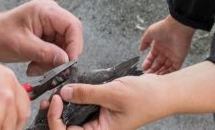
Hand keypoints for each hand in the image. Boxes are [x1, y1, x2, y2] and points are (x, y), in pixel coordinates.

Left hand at [0, 0, 83, 75]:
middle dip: (61, 56)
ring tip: (35, 68)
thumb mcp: (21, 46)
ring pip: (63, 46)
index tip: (68, 63)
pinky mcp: (46, 33)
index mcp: (46, 10)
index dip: (74, 45)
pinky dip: (47, 60)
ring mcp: (49, 23)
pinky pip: (56, 49)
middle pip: (70, 37)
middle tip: (49, 70)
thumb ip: (45, 52)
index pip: (72, 26)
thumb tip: (66, 60)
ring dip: (52, 61)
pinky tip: (34, 65)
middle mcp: (51, 13)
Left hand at [44, 74, 166, 129]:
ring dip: (63, 106)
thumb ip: (87, 93)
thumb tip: (64, 93)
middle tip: (51, 96)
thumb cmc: (145, 98)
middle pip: (67, 127)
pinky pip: (82, 106)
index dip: (57, 119)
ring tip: (57, 92)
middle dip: (55, 114)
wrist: (163, 92)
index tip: (56, 99)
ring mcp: (98, 119)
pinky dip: (74, 98)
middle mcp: (98, 129)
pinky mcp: (100, 108)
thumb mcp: (113, 93)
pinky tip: (69, 88)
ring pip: (73, 116)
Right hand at [138, 15, 194, 73]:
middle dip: (153, 70)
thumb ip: (144, 41)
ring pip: (165, 68)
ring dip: (160, 73)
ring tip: (153, 78)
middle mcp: (165, 52)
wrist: (178, 27)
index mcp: (158, 46)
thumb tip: (140, 49)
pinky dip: (168, 73)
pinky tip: (162, 76)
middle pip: (158, 64)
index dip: (148, 63)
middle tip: (147, 76)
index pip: (152, 57)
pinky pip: (174, 69)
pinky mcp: (179, 59)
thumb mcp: (150, 33)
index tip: (144, 68)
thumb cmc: (164, 28)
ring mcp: (172, 56)